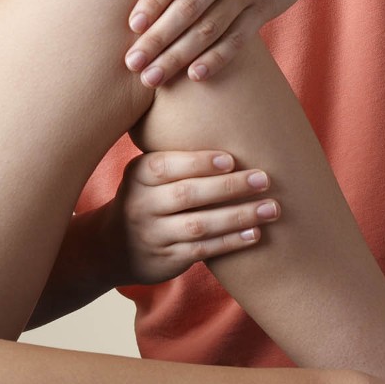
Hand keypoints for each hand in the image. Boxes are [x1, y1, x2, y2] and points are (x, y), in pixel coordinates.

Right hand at [99, 149, 279, 285]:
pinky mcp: (167, 258)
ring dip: (238, 216)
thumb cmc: (147, 197)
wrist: (114, 245)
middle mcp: (142, 204)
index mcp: (138, 175)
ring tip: (271, 208)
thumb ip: (178, 158)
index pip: (166, 166)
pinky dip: (231, 242)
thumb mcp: (147, 174)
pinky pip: (203, 250)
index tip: (231, 159)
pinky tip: (255, 234)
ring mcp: (154, 234)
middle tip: (264, 179)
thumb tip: (232, 125)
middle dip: (229, 186)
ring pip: (199, 225)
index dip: (198, 163)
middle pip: (187, 194)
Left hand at [123, 0, 327, 86]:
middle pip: (189, 6)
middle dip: (157, 38)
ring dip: (178, 56)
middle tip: (132, 63)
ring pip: (209, 27)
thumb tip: (135, 5)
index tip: (132, 25)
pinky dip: (215, 58)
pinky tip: (194, 75)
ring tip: (152, 78)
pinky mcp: (265, 9)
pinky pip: (237, 38)